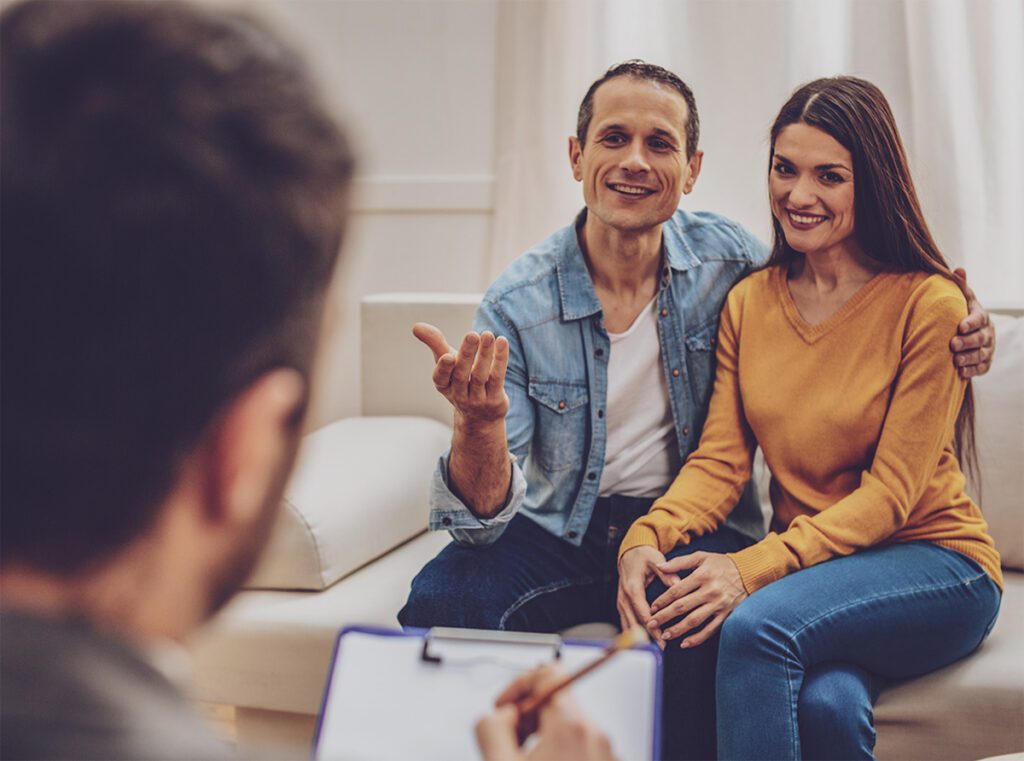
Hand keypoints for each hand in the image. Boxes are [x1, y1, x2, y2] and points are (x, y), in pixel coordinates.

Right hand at [413, 322, 509, 423]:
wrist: (481, 415)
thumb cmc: (460, 380)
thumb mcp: (446, 362)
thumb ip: (434, 343)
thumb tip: (416, 326)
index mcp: (444, 385)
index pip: (440, 378)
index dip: (444, 367)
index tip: (448, 355)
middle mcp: (459, 394)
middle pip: (461, 375)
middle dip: (466, 354)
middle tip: (472, 334)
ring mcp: (477, 399)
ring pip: (480, 376)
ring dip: (484, 354)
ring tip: (488, 335)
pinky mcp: (494, 399)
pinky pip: (497, 378)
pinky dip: (500, 360)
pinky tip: (502, 342)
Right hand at [476, 665, 615, 760]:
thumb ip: (492, 727)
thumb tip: (500, 715)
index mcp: (573, 727)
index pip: (548, 673)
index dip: (518, 685)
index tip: (504, 706)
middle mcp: (597, 736)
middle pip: (558, 700)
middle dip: (528, 715)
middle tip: (509, 742)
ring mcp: (607, 755)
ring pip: (569, 725)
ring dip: (542, 736)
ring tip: (524, 760)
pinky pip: (582, 746)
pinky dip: (559, 752)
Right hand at [616, 545, 675, 647]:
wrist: (629, 552)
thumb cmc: (643, 556)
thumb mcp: (655, 560)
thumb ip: (666, 573)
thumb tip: (678, 583)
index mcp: (632, 588)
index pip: (642, 612)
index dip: (652, 626)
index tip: (662, 636)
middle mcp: (624, 597)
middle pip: (634, 622)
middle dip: (648, 636)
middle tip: (662, 647)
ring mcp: (621, 601)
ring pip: (628, 624)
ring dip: (640, 637)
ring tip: (655, 648)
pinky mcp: (622, 604)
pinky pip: (626, 622)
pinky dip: (634, 632)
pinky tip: (643, 641)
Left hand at [648, 552, 747, 648]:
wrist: (750, 572)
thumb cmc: (722, 564)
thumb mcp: (701, 557)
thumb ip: (679, 562)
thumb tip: (659, 566)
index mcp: (702, 575)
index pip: (677, 590)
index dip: (662, 600)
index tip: (652, 608)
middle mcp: (710, 591)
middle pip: (682, 607)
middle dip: (664, 617)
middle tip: (651, 624)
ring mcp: (719, 605)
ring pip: (694, 620)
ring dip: (678, 629)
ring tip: (664, 635)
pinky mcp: (727, 615)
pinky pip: (710, 630)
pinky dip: (697, 638)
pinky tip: (685, 643)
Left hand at [950, 268, 994, 378]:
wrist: (966, 332)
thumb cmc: (960, 312)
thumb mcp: (961, 299)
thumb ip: (959, 287)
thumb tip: (958, 270)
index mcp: (981, 316)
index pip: (979, 318)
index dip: (971, 322)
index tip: (961, 326)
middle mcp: (987, 332)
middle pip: (981, 338)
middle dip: (968, 342)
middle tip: (952, 344)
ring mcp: (988, 348)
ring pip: (982, 354)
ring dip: (969, 358)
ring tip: (956, 361)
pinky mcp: (985, 362)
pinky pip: (982, 368)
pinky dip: (972, 371)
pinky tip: (961, 373)